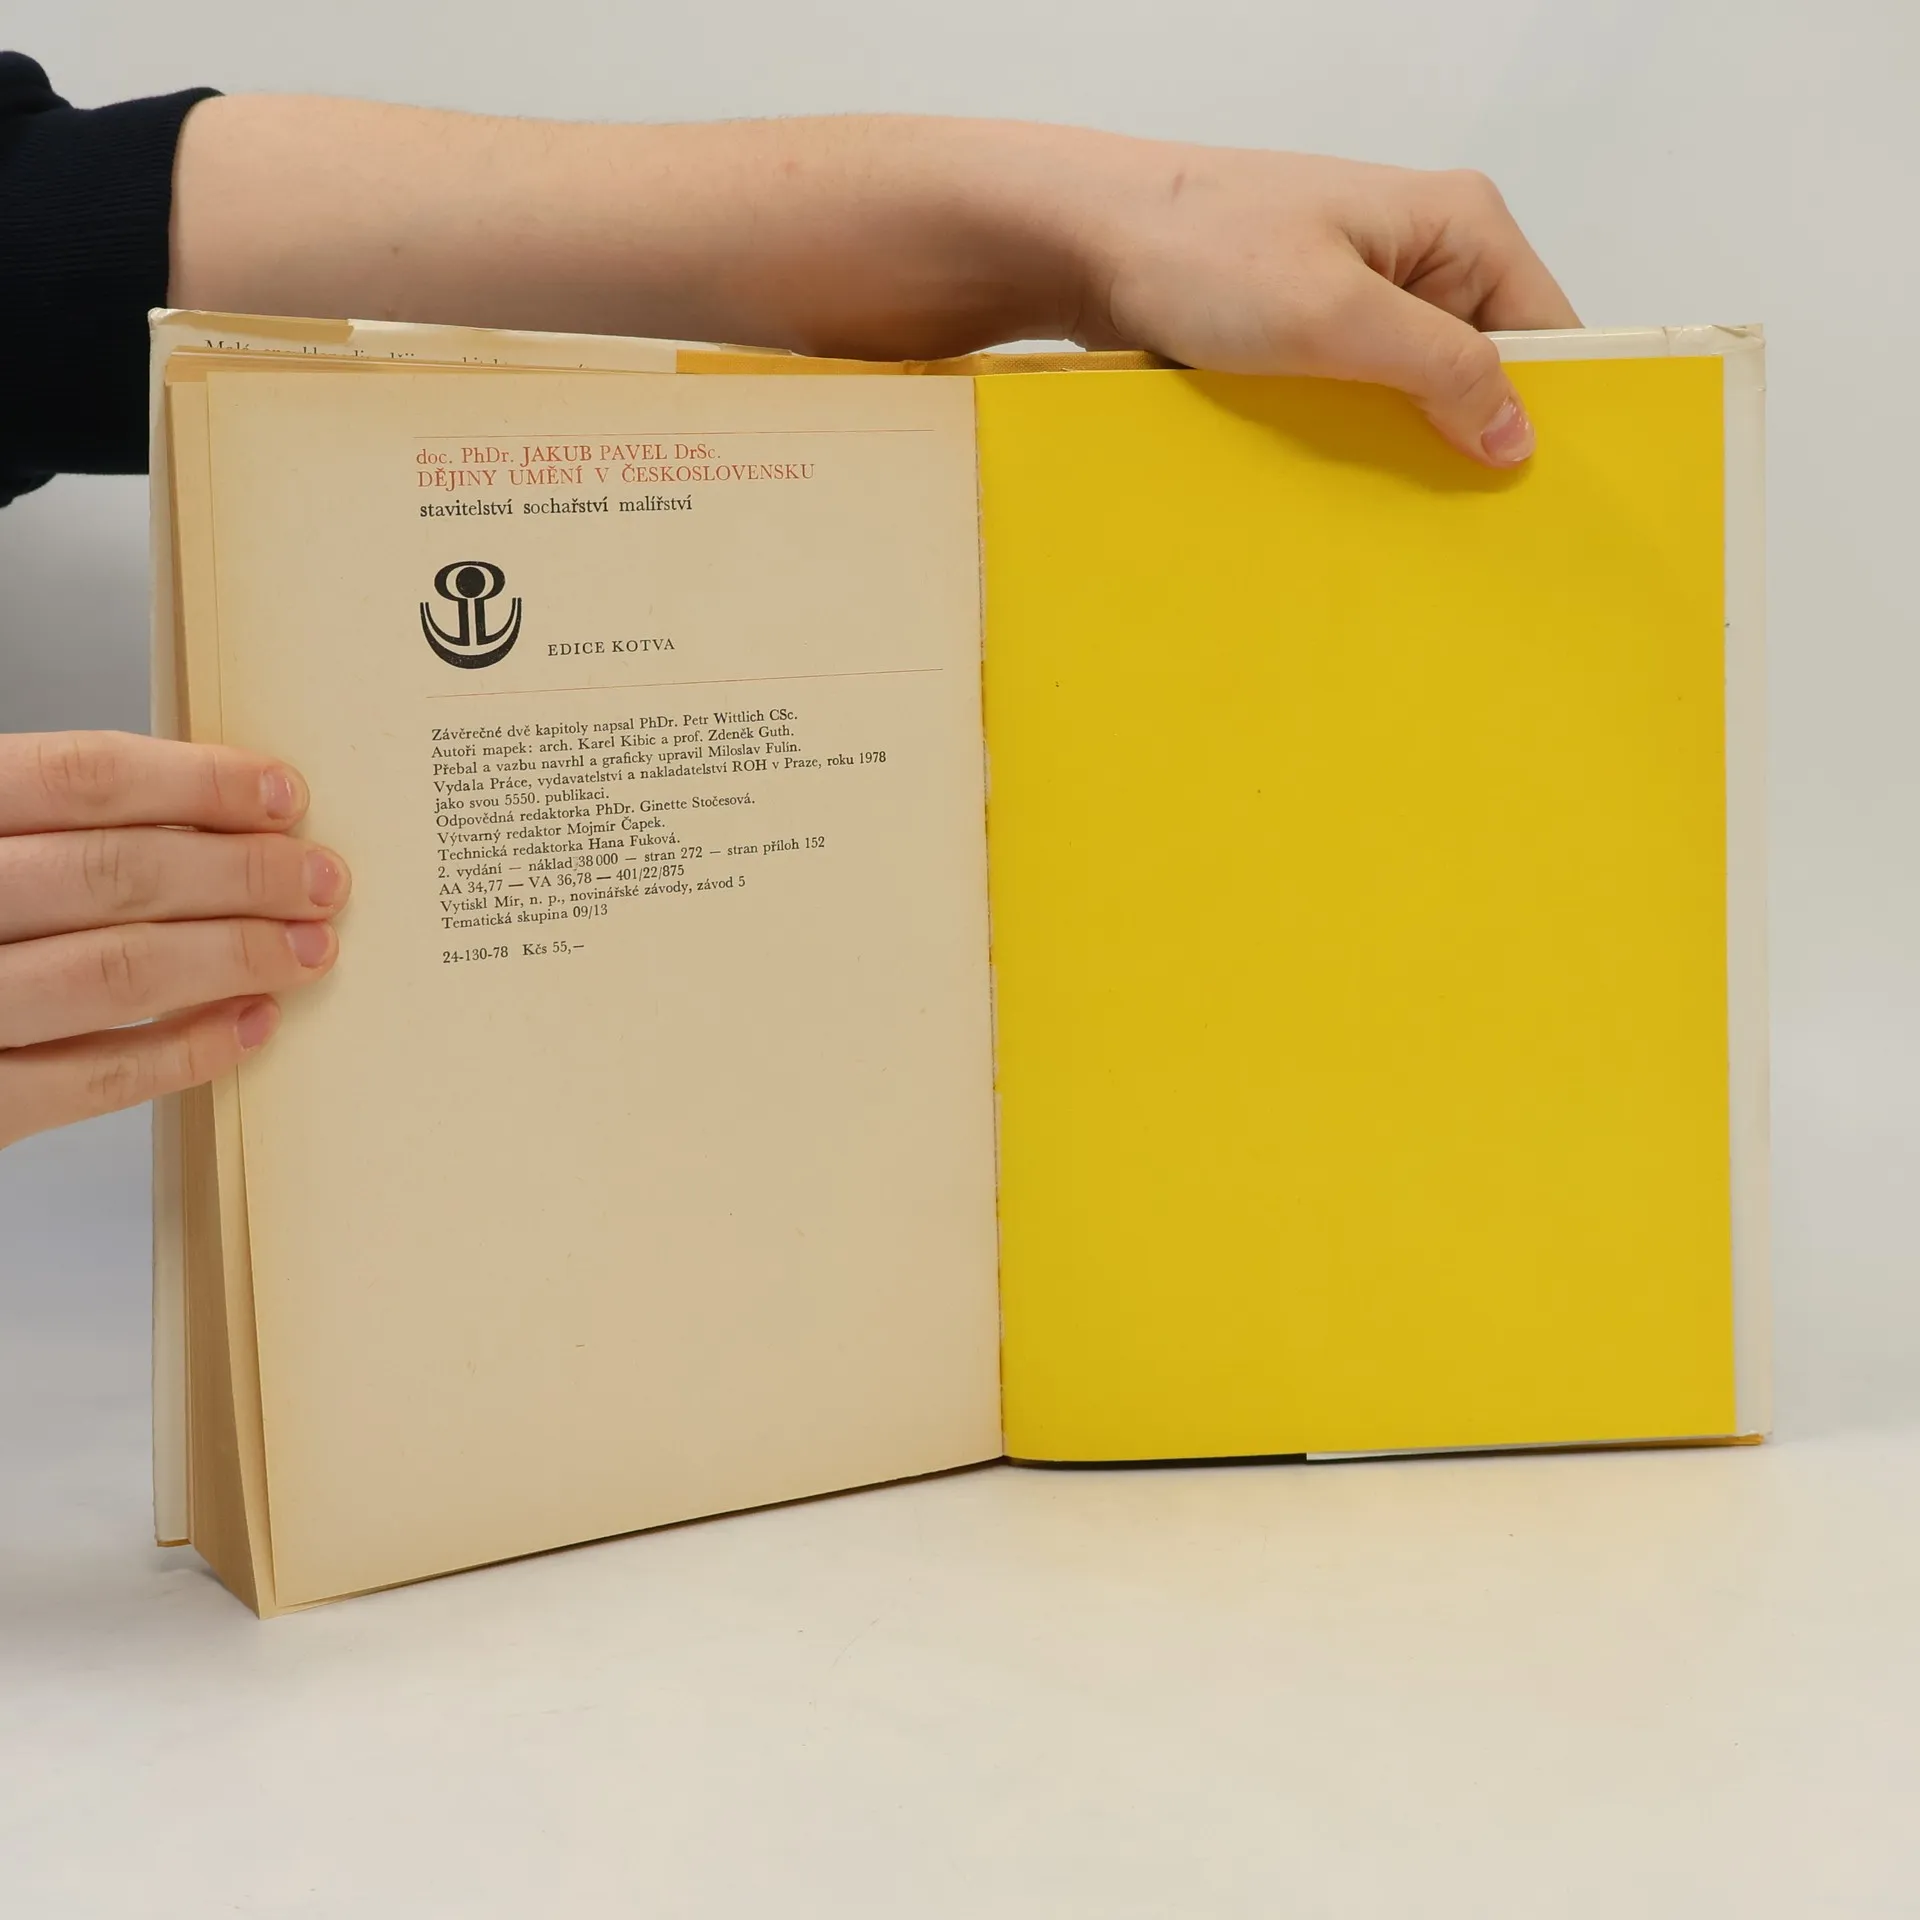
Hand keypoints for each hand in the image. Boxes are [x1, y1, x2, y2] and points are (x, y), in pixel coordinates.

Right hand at [0, 732, 347, 1148]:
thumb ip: (28, 822)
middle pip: (116, 874)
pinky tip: (249, 1025)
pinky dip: (182, 1050)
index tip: (281, 794)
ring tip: (307, 947)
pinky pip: (87, 1079)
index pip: (79, 778)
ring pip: (115, 970)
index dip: (196, 783)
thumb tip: (182, 811)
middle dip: (240, 875)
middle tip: (321, 879)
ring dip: (232, 956)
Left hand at [1063, 144, 1580, 465]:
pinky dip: (1355, 435)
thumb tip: (1519, 435)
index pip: (1545, 329)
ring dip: (1407, 444)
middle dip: (1472, 436)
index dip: (1546, 410)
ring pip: (1417, 387)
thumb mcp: (1339, 318)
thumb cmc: (1206, 254)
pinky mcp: (1309, 325)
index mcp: (1460, 223)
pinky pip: (1358, 392)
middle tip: (1461, 520)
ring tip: (1402, 513)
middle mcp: (1423, 251)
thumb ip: (1440, 370)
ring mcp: (1363, 289)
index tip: (1532, 495)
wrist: (1083, 241)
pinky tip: (1345, 484)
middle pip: (1484, 363)